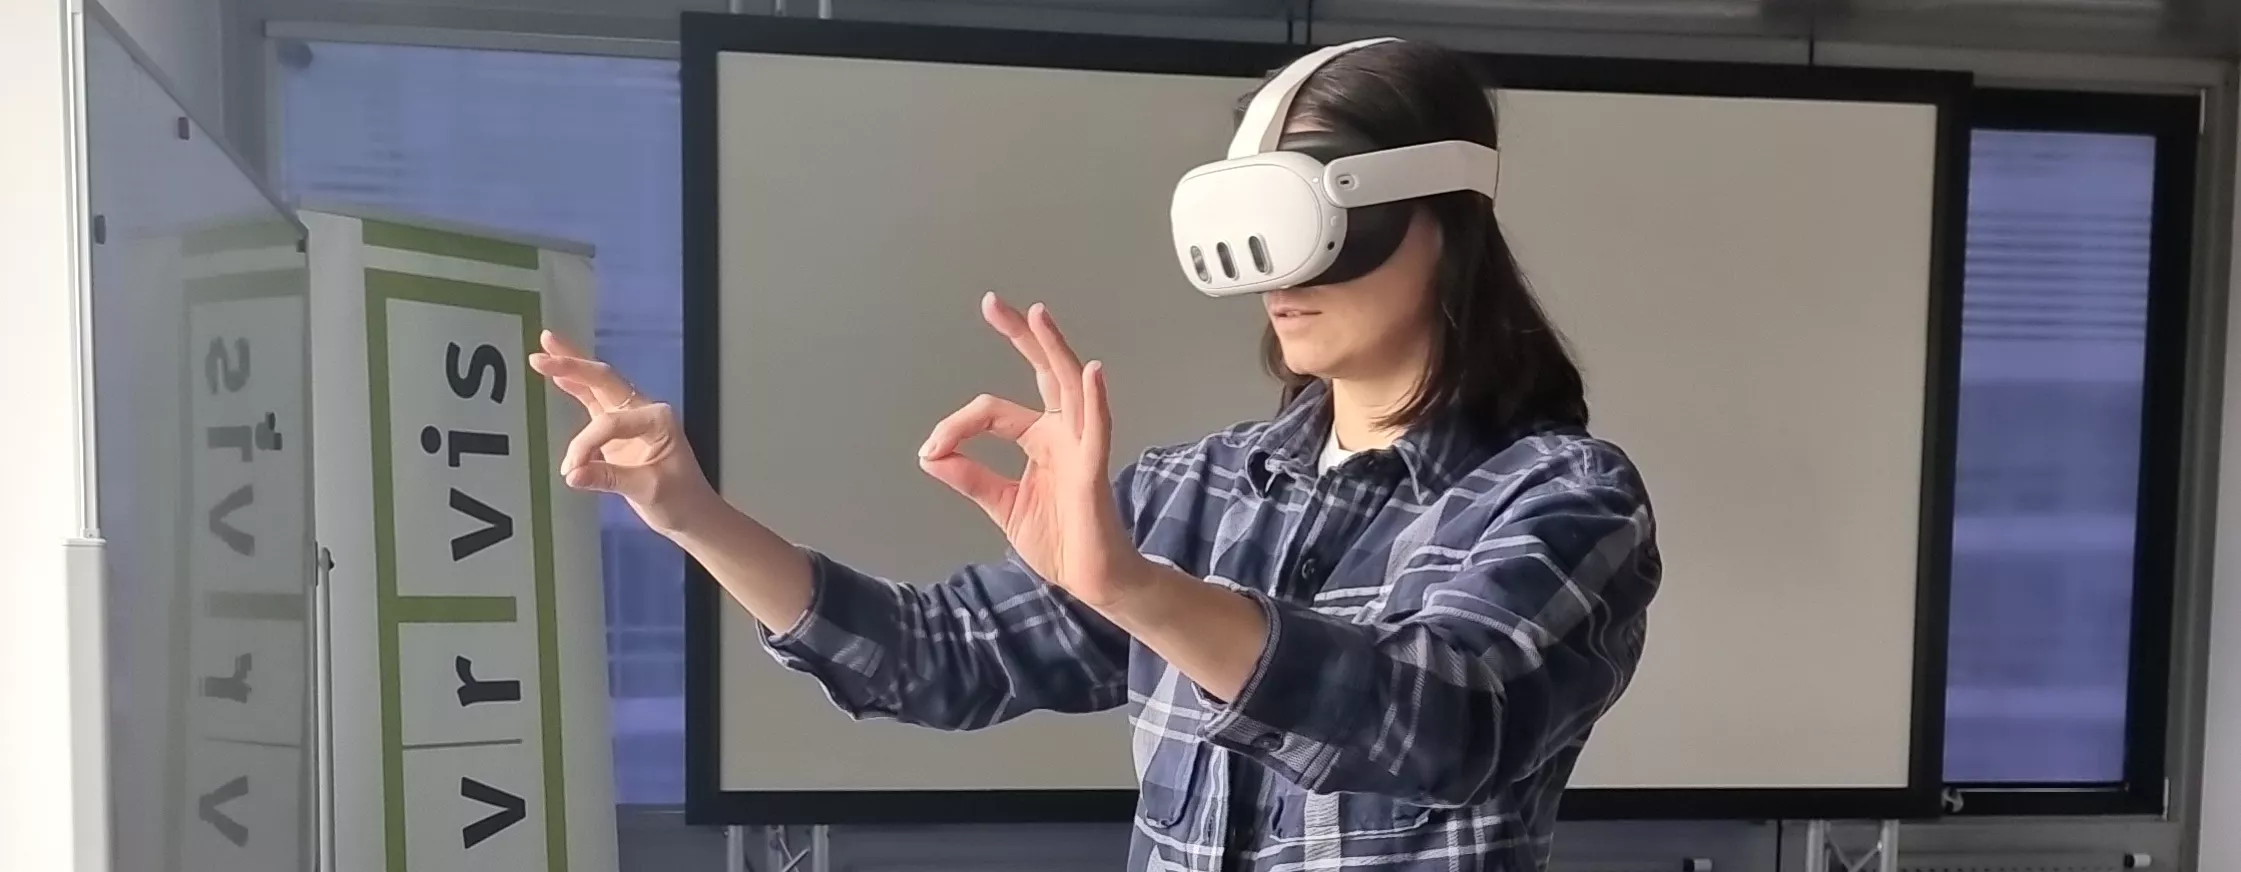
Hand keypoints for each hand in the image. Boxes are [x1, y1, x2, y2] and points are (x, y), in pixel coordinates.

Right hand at [529, 330, 715, 534]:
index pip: (609, 421)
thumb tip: (572, 474)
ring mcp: (631, 418)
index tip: (572, 470)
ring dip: (571, 367)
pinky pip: (595, 403)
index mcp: (658, 419)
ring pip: (598, 385)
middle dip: (573, 364)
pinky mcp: (619, 430)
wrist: (693, 514)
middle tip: (542, 350)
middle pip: (604, 380)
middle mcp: (645, 411)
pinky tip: (559, 377)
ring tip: (545, 347)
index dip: (586, 444)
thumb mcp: (648, 490)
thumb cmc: (680, 500)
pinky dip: (576, 389)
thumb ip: (609, 478)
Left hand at [919, 293, 1147, 607]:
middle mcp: (1063, 433)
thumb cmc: (1059, 540)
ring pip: (1069, 387)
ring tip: (1038, 316)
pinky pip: (1098, 429)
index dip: (957, 426)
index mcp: (1041, 438)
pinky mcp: (1094, 469)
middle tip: (995, 304)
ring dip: (1054, 350)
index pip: (993, 412)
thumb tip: (930, 455)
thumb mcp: (1002, 505)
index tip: (931, 449)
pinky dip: (1096, 400)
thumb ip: (971, 478)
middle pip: (1043, 372)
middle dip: (1021, 337)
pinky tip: (1092, 372)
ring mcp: (1081, 446)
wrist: (1090, 580)